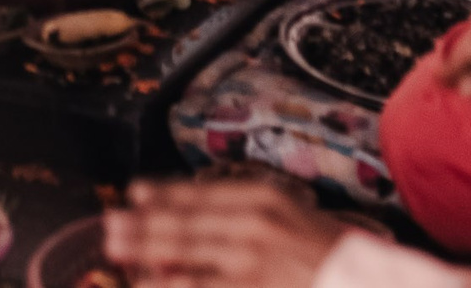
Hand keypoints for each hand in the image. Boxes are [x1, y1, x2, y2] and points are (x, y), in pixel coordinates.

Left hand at [103, 179, 344, 287]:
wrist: (360, 281)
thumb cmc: (323, 252)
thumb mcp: (288, 216)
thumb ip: (241, 213)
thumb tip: (187, 212)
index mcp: (263, 198)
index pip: (202, 194)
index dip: (164, 193)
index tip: (135, 192)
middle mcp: (255, 225)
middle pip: (187, 223)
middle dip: (144, 224)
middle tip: (110, 224)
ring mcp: (253, 261)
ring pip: (188, 257)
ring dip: (148, 252)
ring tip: (117, 250)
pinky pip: (202, 287)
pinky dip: (174, 283)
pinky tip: (151, 281)